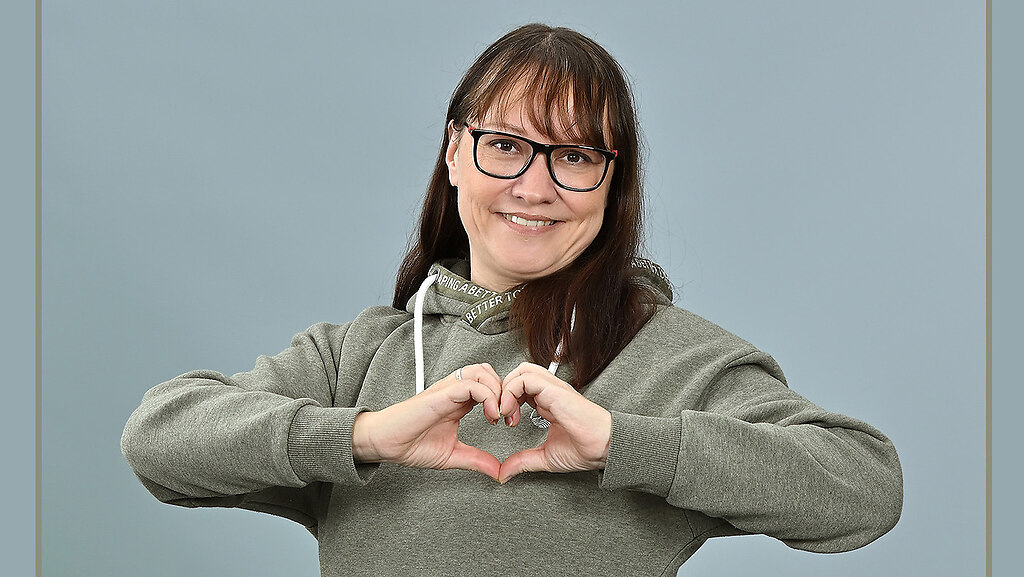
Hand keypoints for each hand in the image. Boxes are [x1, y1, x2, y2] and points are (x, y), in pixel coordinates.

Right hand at [353, 363, 503, 480]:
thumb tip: (497, 470)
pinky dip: (487, 396)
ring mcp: (447, 390)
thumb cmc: (410, 444)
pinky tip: (490, 415)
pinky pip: (470, 384)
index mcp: (459, 402)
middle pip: (489, 372)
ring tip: (499, 414)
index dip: (505, 399)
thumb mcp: (453, 455)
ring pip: (481, 371)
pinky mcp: (440, 394)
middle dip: (505, 390)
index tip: (509, 422)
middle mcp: (454, 391)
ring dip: (497, 390)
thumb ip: (476, 460)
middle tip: (509, 416)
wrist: (384, 443)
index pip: (490, 385)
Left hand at [497, 362, 611, 483]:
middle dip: (503, 390)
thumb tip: (503, 474)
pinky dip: (511, 392)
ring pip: (521, 370)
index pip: (521, 386)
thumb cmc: (584, 449)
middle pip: (519, 373)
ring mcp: (552, 389)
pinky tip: (510, 412)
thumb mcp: (544, 457)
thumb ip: (522, 462)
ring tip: (504, 412)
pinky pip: (525, 378)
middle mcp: (549, 392)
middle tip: (500, 414)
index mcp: (548, 402)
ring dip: (506, 389)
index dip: (506, 400)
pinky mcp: (553, 390)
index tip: (503, 422)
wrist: (604, 447)